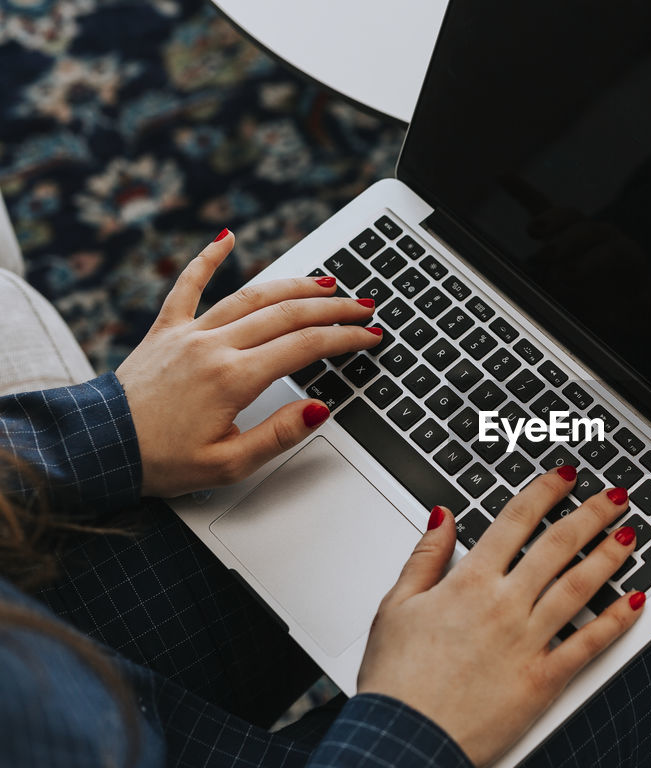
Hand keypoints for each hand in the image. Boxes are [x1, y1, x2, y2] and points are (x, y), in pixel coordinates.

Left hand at [115, 229, 381, 496]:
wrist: (97, 448)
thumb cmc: (161, 462)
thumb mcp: (229, 464)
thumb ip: (278, 434)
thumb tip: (319, 407)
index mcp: (234, 378)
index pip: (305, 347)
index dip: (345, 339)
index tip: (370, 336)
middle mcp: (213, 346)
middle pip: (286, 314)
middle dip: (332, 309)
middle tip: (363, 307)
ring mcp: (188, 333)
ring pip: (250, 296)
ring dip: (293, 286)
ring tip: (325, 284)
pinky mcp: (164, 330)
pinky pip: (187, 286)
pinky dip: (207, 259)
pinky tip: (226, 238)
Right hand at [357, 468, 645, 767]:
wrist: (405, 743)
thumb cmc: (396, 682)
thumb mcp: (395, 607)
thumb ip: (425, 556)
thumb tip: (443, 515)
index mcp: (468, 583)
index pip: (517, 521)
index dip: (546, 492)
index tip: (565, 477)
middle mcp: (504, 605)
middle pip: (558, 546)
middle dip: (592, 515)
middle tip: (615, 498)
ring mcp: (527, 641)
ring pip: (580, 586)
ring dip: (610, 557)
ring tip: (631, 537)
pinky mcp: (543, 679)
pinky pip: (588, 643)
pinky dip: (616, 621)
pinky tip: (635, 602)